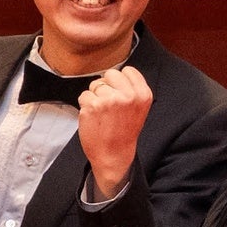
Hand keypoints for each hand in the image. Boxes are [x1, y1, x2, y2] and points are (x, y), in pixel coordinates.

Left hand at [77, 64, 153, 197]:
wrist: (113, 155)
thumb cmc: (124, 131)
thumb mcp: (138, 108)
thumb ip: (132, 89)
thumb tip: (115, 73)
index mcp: (143, 95)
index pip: (128, 71)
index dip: (120, 81)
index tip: (120, 94)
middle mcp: (128, 96)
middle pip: (110, 74)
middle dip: (106, 86)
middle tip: (109, 104)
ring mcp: (109, 100)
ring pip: (95, 85)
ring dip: (95, 97)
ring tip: (102, 114)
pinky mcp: (92, 106)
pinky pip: (84, 95)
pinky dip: (85, 105)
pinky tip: (94, 118)